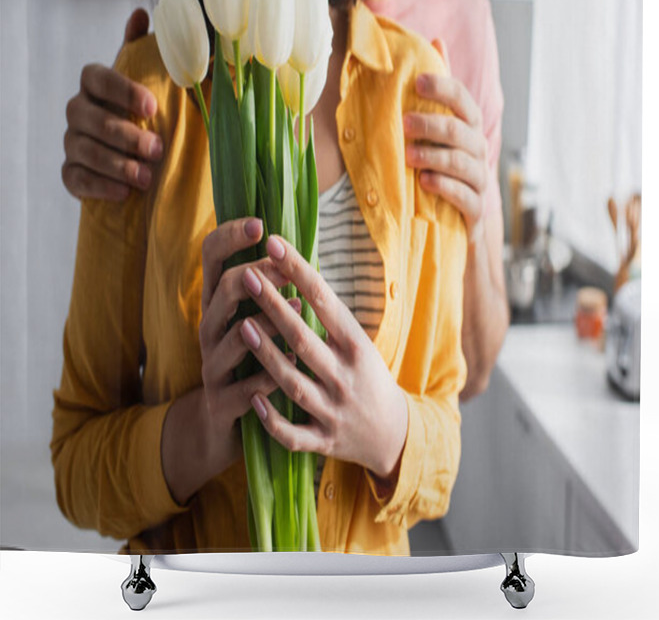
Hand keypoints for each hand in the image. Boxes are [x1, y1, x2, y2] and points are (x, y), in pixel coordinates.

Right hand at [62, 8, 163, 200]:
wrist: (151, 162)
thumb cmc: (160, 118)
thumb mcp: (168, 88)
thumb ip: (158, 55)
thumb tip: (141, 13)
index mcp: (98, 85)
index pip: (95, 76)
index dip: (120, 90)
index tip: (152, 107)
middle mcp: (79, 110)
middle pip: (85, 115)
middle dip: (122, 134)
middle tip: (157, 149)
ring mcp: (73, 142)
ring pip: (82, 149)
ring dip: (115, 163)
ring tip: (146, 178)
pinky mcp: (73, 173)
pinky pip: (75, 178)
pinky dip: (99, 186)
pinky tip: (123, 193)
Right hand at [198, 218, 300, 473]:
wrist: (223, 428)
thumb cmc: (251, 362)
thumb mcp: (253, 320)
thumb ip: (268, 287)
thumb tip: (295, 245)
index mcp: (218, 304)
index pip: (211, 257)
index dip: (231, 237)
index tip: (260, 225)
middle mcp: (209, 329)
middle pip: (221, 290)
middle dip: (255, 275)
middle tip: (287, 269)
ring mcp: (212, 366)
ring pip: (232, 336)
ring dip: (267, 321)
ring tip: (299, 310)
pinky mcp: (221, 402)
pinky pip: (246, 386)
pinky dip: (271, 374)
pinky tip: (295, 365)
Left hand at [241, 235, 408, 480]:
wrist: (391, 432)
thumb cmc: (366, 375)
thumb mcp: (359, 342)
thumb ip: (330, 315)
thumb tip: (297, 269)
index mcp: (357, 346)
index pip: (326, 302)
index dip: (299, 272)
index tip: (274, 244)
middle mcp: (346, 376)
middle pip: (303, 339)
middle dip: (273, 306)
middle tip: (247, 275)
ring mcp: (333, 410)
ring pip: (292, 383)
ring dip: (267, 355)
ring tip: (242, 326)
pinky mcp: (324, 440)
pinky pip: (293, 433)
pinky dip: (273, 419)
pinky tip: (254, 398)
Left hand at [403, 39, 488, 242]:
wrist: (457, 221)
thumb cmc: (443, 165)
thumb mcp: (440, 128)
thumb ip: (440, 91)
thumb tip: (438, 40)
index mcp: (469, 127)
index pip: (463, 101)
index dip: (443, 89)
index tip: (417, 82)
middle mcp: (478, 150)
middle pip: (461, 132)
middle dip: (433, 125)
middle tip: (403, 123)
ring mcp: (480, 181)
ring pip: (463, 163)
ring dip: (435, 156)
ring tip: (408, 156)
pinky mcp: (476, 210)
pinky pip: (465, 196)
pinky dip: (445, 187)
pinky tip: (424, 182)